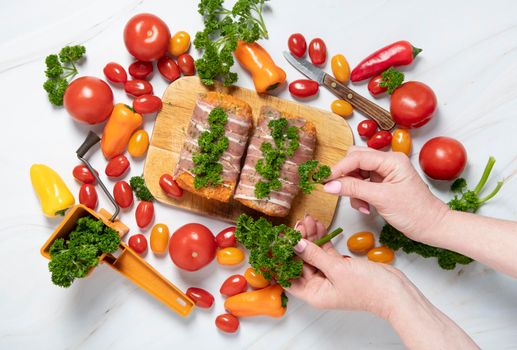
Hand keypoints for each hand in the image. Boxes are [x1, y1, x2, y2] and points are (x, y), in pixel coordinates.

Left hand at [287, 215, 403, 316]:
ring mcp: (329, 275)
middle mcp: (319, 286)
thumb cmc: (369, 289)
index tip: (278, 240)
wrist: (395, 292)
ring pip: (313, 253)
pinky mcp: (340, 266)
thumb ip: (315, 255)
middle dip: (297, 242)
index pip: (289, 277)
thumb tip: (296, 244)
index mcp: (314, 293)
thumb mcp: (337, 269)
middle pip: (300, 262)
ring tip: (307, 219)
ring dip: (310, 237)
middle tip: (297, 224)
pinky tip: (317, 226)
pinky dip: (322, 239)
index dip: (282, 259)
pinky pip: (325, 251)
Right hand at [323, 146, 448, 241]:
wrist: (431, 227)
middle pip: (355, 160)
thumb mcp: (381, 199)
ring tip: (362, 205)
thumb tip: (330, 185)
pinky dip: (359, 196)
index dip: (339, 168)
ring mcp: (385, 173)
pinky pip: (362, 184)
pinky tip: (366, 207)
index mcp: (391, 160)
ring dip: (352, 189)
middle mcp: (387, 162)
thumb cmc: (414, 212)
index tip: (325, 180)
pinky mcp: (382, 183)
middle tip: (339, 192)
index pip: (357, 157)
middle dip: (346, 177)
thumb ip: (354, 189)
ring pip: (356, 173)